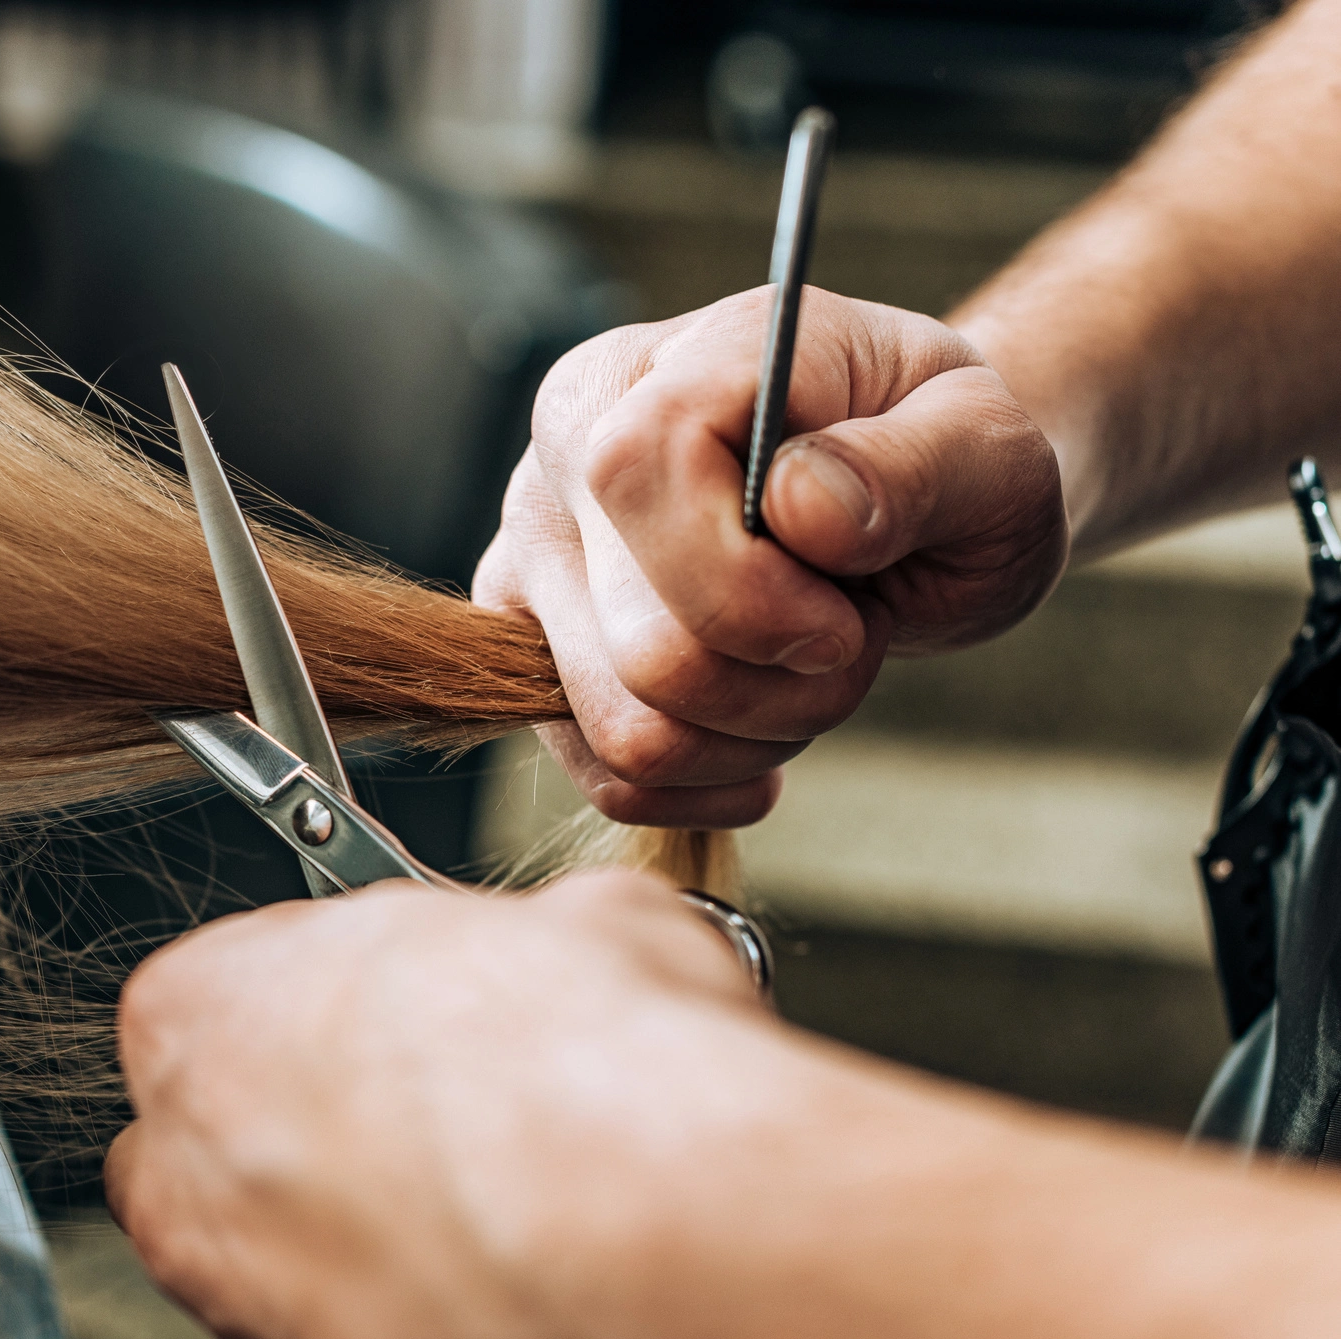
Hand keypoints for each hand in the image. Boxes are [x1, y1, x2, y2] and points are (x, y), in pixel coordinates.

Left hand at [105, 872, 808, 1338]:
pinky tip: (545, 1326)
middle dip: (329, 1130)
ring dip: (382, 1258)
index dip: (348, 995)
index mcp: (203, 1017)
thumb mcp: (589, 919)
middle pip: (229, 1144)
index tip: (430, 1001)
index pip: (234, 987)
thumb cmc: (594, 1093)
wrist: (667, 1287)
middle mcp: (189, 1185)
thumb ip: (524, 944)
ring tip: (527, 1234)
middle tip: (464, 1118)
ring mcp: (254, 1332)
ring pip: (293, 1283)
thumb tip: (578, 950)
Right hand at [476, 288, 1065, 826]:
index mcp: (659, 371)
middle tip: (851, 639)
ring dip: (755, 737)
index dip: (745, 585)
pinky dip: (708, 782)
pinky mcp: (530, 654)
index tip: (847, 616)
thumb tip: (801, 507)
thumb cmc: (941, 462)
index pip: (634, 474)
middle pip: (642, 650)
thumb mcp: (991, 448)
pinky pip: (606, 778)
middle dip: (784, 689)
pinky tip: (763, 738)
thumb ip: (917, 465)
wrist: (902, 503)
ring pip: (624, 730)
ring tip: (808, 674)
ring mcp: (531, 559)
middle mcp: (564, 458)